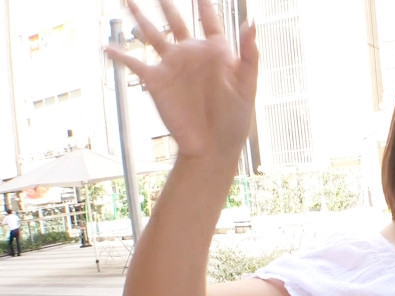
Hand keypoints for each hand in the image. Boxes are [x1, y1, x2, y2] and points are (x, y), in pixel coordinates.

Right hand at [104, 0, 258, 161]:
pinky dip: (119, 54)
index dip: (206, 5)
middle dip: (167, 3)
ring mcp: (172, 66)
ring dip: (139, 17)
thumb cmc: (235, 119)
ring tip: (128, 0)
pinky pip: (134, 63)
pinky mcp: (157, 81)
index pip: (210, 21)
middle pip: (176, 20)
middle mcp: (192, 55)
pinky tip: (107, 46)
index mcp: (216, 52)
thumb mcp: (248, 84)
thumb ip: (249, 53)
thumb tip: (252, 22)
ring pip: (152, 34)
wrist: (212, 147)